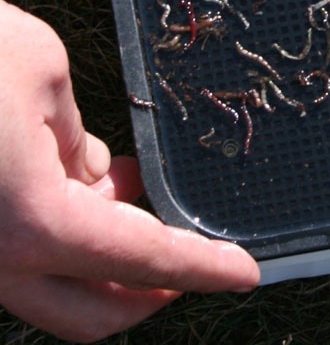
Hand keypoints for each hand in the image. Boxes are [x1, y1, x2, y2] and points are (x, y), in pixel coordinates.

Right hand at [0, 0, 259, 341]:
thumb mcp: (45, 74)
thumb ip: (77, 136)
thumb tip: (93, 176)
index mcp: (33, 220)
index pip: (143, 258)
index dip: (204, 268)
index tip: (248, 273)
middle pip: (97, 310)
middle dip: (154, 288)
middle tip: (196, 248)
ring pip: (58, 292)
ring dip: (110, 261)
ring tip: (140, 195)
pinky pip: (25, 260)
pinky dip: (68, 238)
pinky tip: (88, 186)